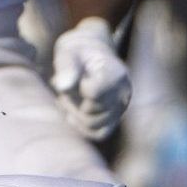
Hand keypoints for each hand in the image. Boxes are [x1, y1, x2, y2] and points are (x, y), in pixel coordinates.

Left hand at [49, 18, 130, 141]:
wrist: (87, 57)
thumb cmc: (76, 54)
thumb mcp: (68, 54)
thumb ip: (66, 67)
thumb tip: (63, 86)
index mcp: (116, 74)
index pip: (93, 93)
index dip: (78, 87)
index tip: (77, 76)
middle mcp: (124, 93)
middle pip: (90, 111)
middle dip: (73, 100)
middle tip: (69, 85)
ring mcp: (120, 109)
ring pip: (92, 124)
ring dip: (75, 112)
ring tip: (72, 95)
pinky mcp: (113, 121)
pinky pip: (96, 133)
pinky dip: (81, 125)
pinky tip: (74, 110)